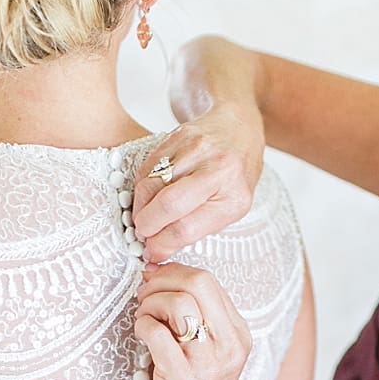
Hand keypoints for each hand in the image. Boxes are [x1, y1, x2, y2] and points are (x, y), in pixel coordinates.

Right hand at [130, 105, 264, 262]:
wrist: (238, 128)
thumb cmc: (235, 174)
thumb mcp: (229, 206)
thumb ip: (196, 228)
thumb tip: (157, 249)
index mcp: (234, 195)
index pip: (186, 228)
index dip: (162, 244)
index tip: (153, 251)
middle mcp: (218, 169)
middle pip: (167, 206)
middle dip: (147, 226)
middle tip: (144, 233)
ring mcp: (196, 149)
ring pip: (150, 186)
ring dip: (140, 207)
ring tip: (145, 216)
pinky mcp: (177, 136)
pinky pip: (147, 168)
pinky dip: (141, 187)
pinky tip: (148, 196)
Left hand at [132, 262, 249, 379]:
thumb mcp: (208, 355)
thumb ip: (196, 320)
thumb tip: (161, 278)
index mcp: (238, 335)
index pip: (209, 281)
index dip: (175, 273)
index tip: (154, 280)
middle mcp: (229, 346)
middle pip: (197, 283)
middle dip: (162, 282)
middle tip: (144, 295)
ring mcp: (208, 364)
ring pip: (178, 304)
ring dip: (150, 304)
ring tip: (143, 319)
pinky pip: (157, 334)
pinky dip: (142, 326)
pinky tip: (140, 335)